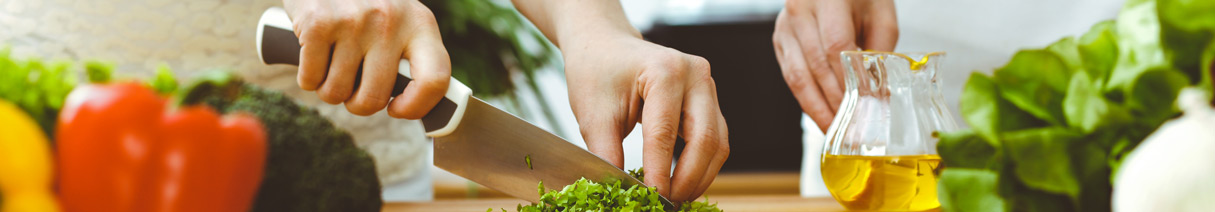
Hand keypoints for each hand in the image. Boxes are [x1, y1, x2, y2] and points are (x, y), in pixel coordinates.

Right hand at [282, 0, 449, 118]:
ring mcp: (354, 22)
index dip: (417, 106)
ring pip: (337, 93)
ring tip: (332, 69)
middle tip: (352, 89)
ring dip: (329, 91)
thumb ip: (412, 53)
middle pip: (375, 98)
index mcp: (420, 24)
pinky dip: (307, 79)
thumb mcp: (401, 17)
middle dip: (358, 104)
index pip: (435, 80)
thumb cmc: (366, 2)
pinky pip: (310, 79)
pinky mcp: (318, 23)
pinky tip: (312, 62)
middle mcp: (390, 22)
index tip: (396, 108)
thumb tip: (410, 103)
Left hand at [562, 34, 729, 202]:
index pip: (665, 133)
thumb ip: (607, 155)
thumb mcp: (593, 115)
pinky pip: (715, 140)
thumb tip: (622, 193)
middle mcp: (695, 75)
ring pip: (718, 144)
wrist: (605, 47)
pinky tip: (683, 184)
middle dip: (687, 180)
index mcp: (665, 71)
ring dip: (699, 177)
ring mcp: (707, 86)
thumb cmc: (597, 73)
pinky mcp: (708, 100)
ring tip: (675, 200)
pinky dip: (701, 166)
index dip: (659, 173)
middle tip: (667, 205)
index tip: (651, 200)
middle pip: (706, 140)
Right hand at [773, 0, 897, 131]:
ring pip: (797, 76)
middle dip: (833, 101)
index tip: (862, 105)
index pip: (836, 46)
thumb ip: (880, 52)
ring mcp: (785, 26)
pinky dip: (805, 98)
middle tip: (850, 128)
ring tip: (833, 129)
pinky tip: (820, 113)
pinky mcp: (779, 39)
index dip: (848, 80)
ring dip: (816, 107)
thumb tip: (880, 95)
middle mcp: (800, 10)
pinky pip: (790, 75)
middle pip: (816, 66)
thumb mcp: (881, 15)